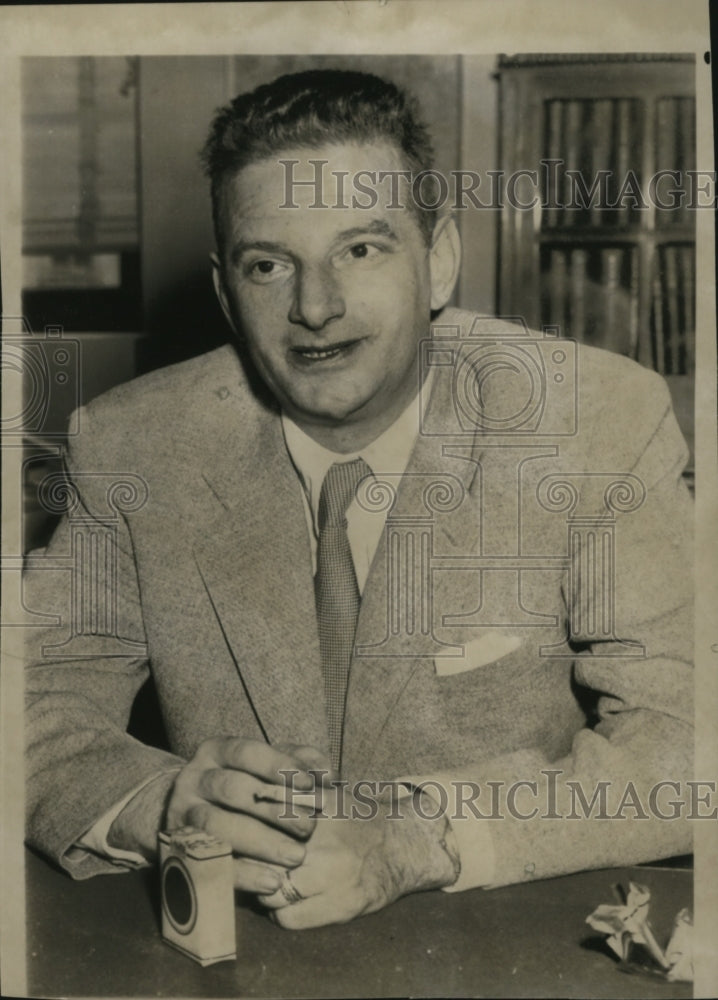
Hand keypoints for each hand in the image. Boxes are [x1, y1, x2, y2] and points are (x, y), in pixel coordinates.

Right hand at [165, 738, 332, 893]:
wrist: (190, 814)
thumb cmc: (246, 785)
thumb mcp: (267, 766)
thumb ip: (298, 762)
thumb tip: (327, 774)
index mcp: (216, 751)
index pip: (245, 752)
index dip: (277, 765)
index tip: (309, 784)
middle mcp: (194, 779)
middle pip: (233, 790)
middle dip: (275, 809)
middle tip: (310, 828)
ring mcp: (182, 815)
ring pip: (217, 826)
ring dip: (261, 842)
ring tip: (297, 856)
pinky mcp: (180, 852)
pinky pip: (211, 864)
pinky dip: (244, 874)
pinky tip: (273, 881)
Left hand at [257, 784, 460, 927]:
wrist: (404, 846)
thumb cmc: (359, 818)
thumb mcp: (329, 794)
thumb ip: (294, 793)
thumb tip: (257, 793)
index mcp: (321, 812)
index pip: (266, 822)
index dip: (247, 827)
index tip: (240, 830)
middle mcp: (326, 845)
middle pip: (264, 858)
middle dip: (249, 859)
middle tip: (246, 858)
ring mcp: (333, 879)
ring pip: (271, 891)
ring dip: (262, 887)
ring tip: (265, 880)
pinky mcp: (341, 908)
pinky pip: (289, 918)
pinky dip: (279, 911)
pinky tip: (284, 900)